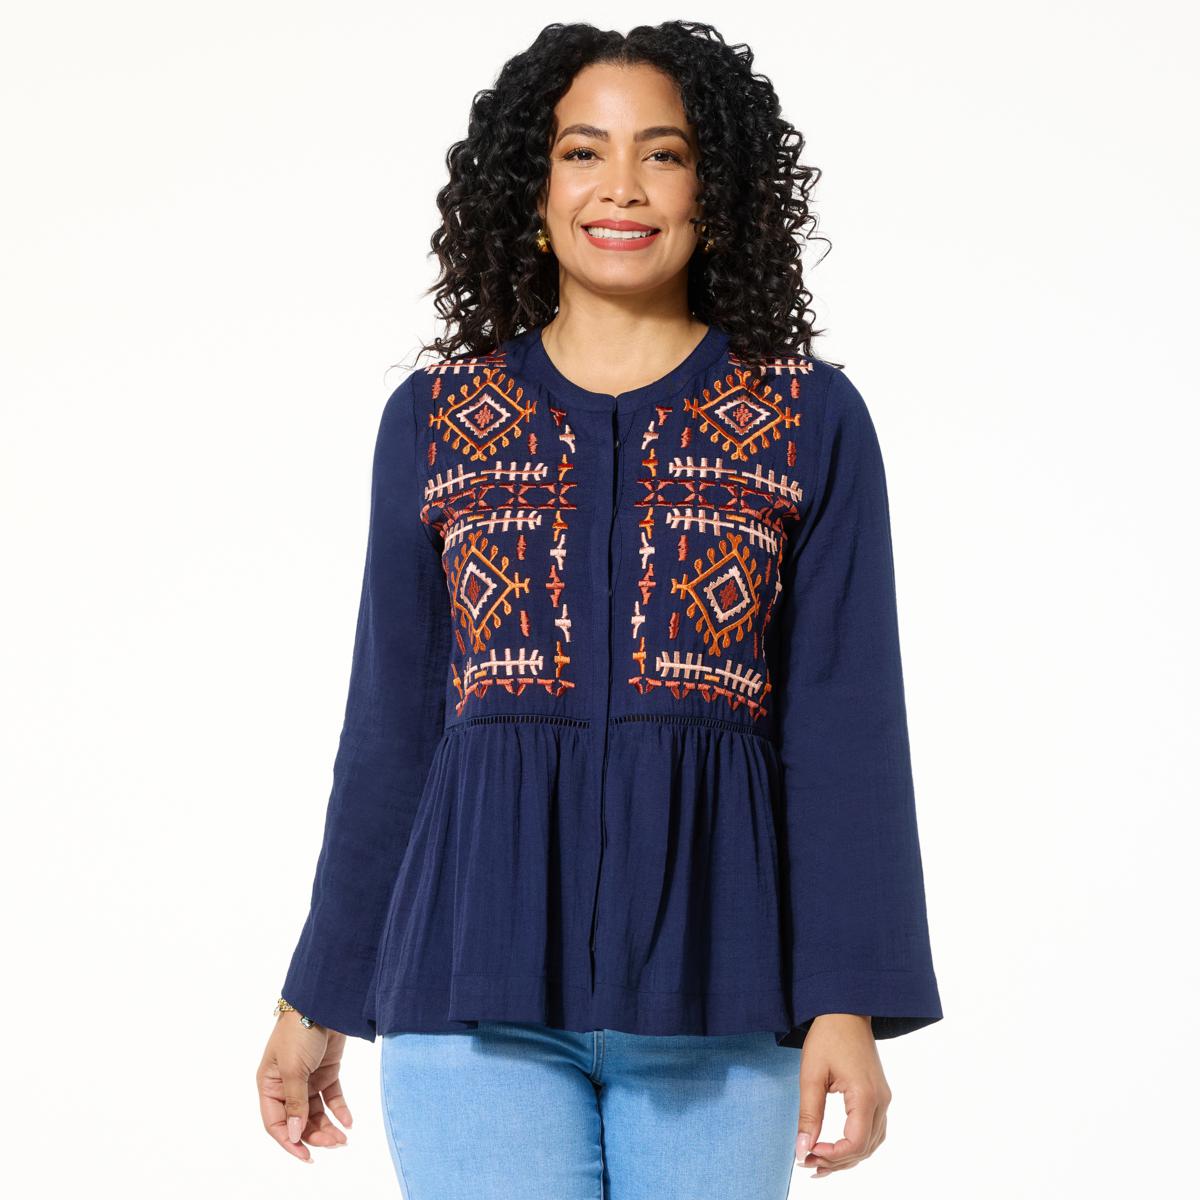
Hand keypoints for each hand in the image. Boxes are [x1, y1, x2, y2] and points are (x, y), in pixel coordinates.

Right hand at [256, 1011, 352, 1162]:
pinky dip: (340, 1109)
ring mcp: (308, 1078)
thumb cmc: (299, 1032)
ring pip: (316, 1112)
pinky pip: (332, 1096)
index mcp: (269, 1085)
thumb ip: (295, 1103)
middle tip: (335, 1144)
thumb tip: (295, 1135)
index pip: (275, 1123)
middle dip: (315, 1135)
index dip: (289, 1141)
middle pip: (299, 1120)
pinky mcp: (327, 1070)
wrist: (324, 1001)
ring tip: (343, 1138)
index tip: (306, 1156)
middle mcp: (286, 1085)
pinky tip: (349, 1122)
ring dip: (328, 1126)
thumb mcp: (293, 1069)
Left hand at [794, 1013, 891, 1177]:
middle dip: (836, 1161)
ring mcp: (883, 1099)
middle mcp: (881, 1101)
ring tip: (818, 1162)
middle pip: (864, 1148)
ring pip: (871, 1143)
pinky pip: (873, 1131)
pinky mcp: (879, 1096)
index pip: (855, 1142)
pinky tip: (836, 1148)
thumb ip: (809, 1114)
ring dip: (847, 1157)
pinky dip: (856, 1145)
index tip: (807, 1154)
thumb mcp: (811, 1074)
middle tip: (806, 1163)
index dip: (832, 1155)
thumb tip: (803, 1149)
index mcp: (865, 1095)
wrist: (846, 1010)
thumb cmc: (827, 1037)